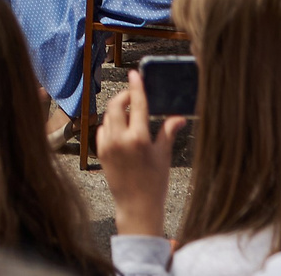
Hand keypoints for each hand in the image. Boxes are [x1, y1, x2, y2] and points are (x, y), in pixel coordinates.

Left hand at [98, 74, 177, 237]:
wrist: (136, 207)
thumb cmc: (154, 183)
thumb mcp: (164, 155)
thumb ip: (168, 131)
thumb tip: (180, 116)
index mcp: (139, 138)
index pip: (137, 104)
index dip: (136, 86)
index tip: (134, 74)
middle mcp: (120, 139)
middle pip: (115, 105)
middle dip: (124, 96)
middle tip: (133, 95)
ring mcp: (107, 145)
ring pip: (108, 116)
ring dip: (117, 110)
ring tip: (130, 114)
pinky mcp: (100, 152)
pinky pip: (103, 129)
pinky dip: (110, 124)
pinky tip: (121, 130)